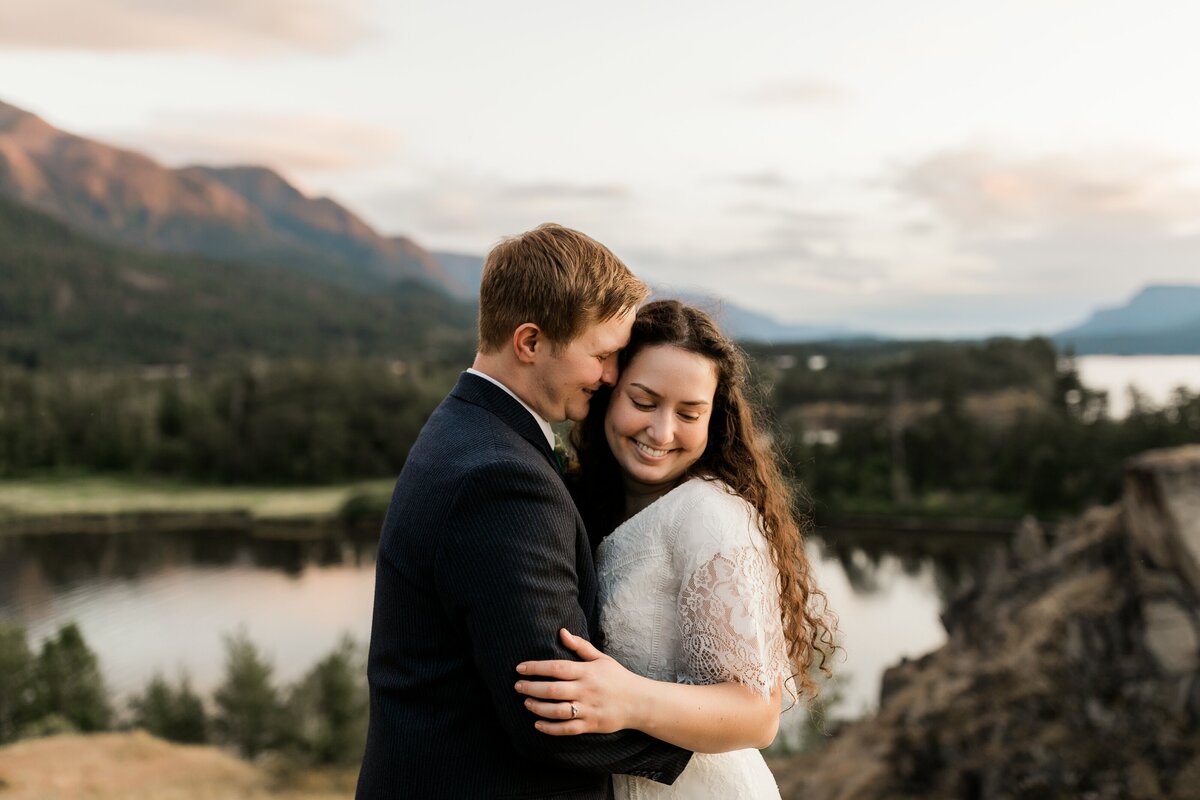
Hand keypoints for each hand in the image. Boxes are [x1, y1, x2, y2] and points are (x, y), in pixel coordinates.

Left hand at [514, 628, 644, 735]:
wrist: (639, 702)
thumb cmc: (618, 677)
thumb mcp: (601, 658)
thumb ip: (580, 646)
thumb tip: (562, 632)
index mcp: (587, 671)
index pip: (556, 667)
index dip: (536, 667)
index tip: (520, 668)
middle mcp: (586, 690)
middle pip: (552, 689)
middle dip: (531, 687)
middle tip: (517, 686)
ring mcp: (588, 709)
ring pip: (557, 710)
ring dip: (537, 707)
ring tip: (526, 703)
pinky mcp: (590, 725)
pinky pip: (566, 728)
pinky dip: (550, 728)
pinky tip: (537, 724)